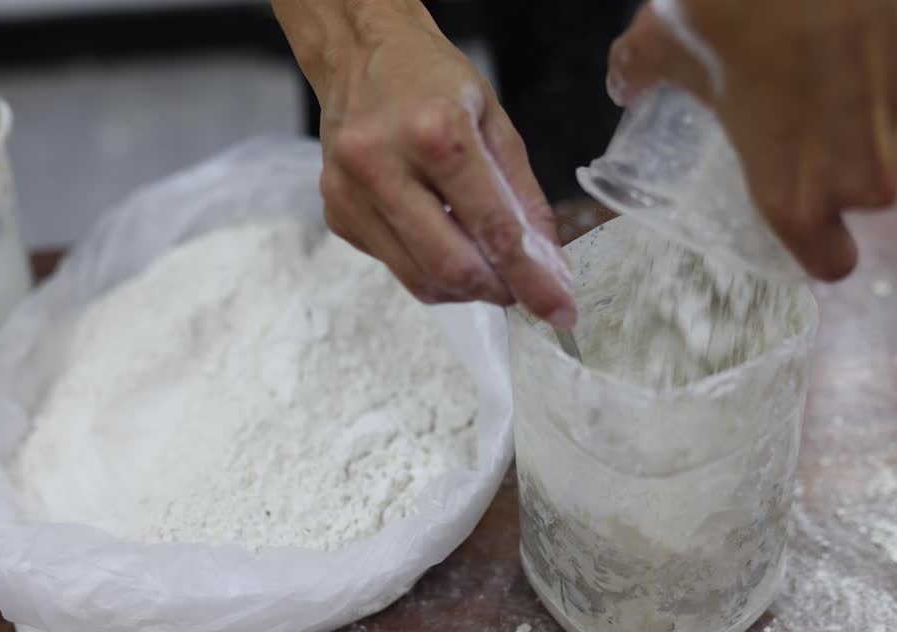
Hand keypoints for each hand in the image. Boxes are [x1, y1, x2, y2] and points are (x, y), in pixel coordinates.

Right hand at [275, 0, 575, 325]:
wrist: (360, 55)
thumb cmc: (432, 81)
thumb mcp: (495, 123)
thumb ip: (524, 199)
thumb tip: (548, 266)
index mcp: (435, 133)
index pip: (493, 229)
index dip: (531, 279)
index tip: (559, 310)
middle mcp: (383, 165)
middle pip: (452, 267)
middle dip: (496, 290)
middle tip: (520, 287)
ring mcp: (351, 194)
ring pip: (421, 280)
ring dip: (465, 287)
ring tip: (484, 263)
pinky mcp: (337, 215)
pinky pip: (396, 266)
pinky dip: (430, 268)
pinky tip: (440, 235)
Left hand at [608, 0, 896, 279]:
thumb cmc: (736, 0)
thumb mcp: (666, 43)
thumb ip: (638, 75)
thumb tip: (625, 81)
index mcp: (794, 196)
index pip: (830, 262)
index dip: (820, 241)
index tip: (810, 213)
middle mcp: (866, 179)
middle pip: (866, 196)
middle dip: (845, 161)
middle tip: (812, 112)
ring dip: (882, 119)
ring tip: (843, 68)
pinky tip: (878, 39)